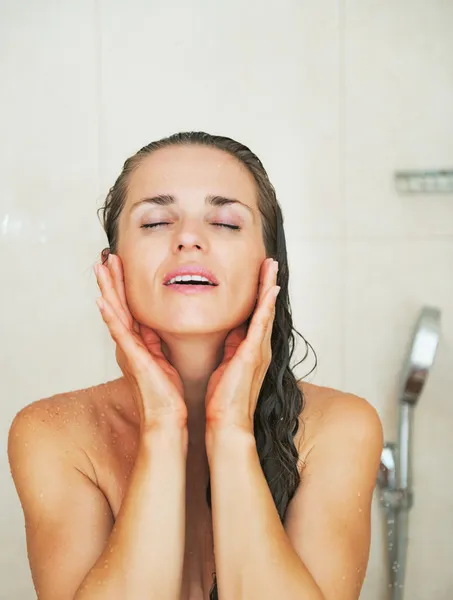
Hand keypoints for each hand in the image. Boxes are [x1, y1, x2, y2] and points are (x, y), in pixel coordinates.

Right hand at [94, 254, 187, 432]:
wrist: (167, 419)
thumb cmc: (168, 394)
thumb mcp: (166, 359)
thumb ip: (162, 342)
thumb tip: (170, 324)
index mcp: (139, 344)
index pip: (129, 309)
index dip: (123, 287)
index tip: (121, 266)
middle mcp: (130, 345)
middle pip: (118, 306)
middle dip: (112, 281)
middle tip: (106, 258)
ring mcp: (129, 351)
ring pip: (115, 314)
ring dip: (107, 290)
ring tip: (100, 269)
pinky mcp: (133, 359)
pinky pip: (119, 334)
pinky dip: (110, 317)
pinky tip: (102, 301)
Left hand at [205, 258, 279, 434]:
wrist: (226, 425)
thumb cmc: (223, 401)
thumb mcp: (224, 366)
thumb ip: (228, 349)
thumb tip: (225, 334)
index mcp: (249, 350)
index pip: (255, 316)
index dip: (259, 295)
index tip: (260, 276)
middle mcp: (258, 348)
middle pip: (265, 309)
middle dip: (268, 285)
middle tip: (270, 262)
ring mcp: (258, 351)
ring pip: (266, 311)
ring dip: (269, 288)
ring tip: (272, 267)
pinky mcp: (252, 355)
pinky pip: (261, 324)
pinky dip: (267, 305)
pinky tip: (270, 289)